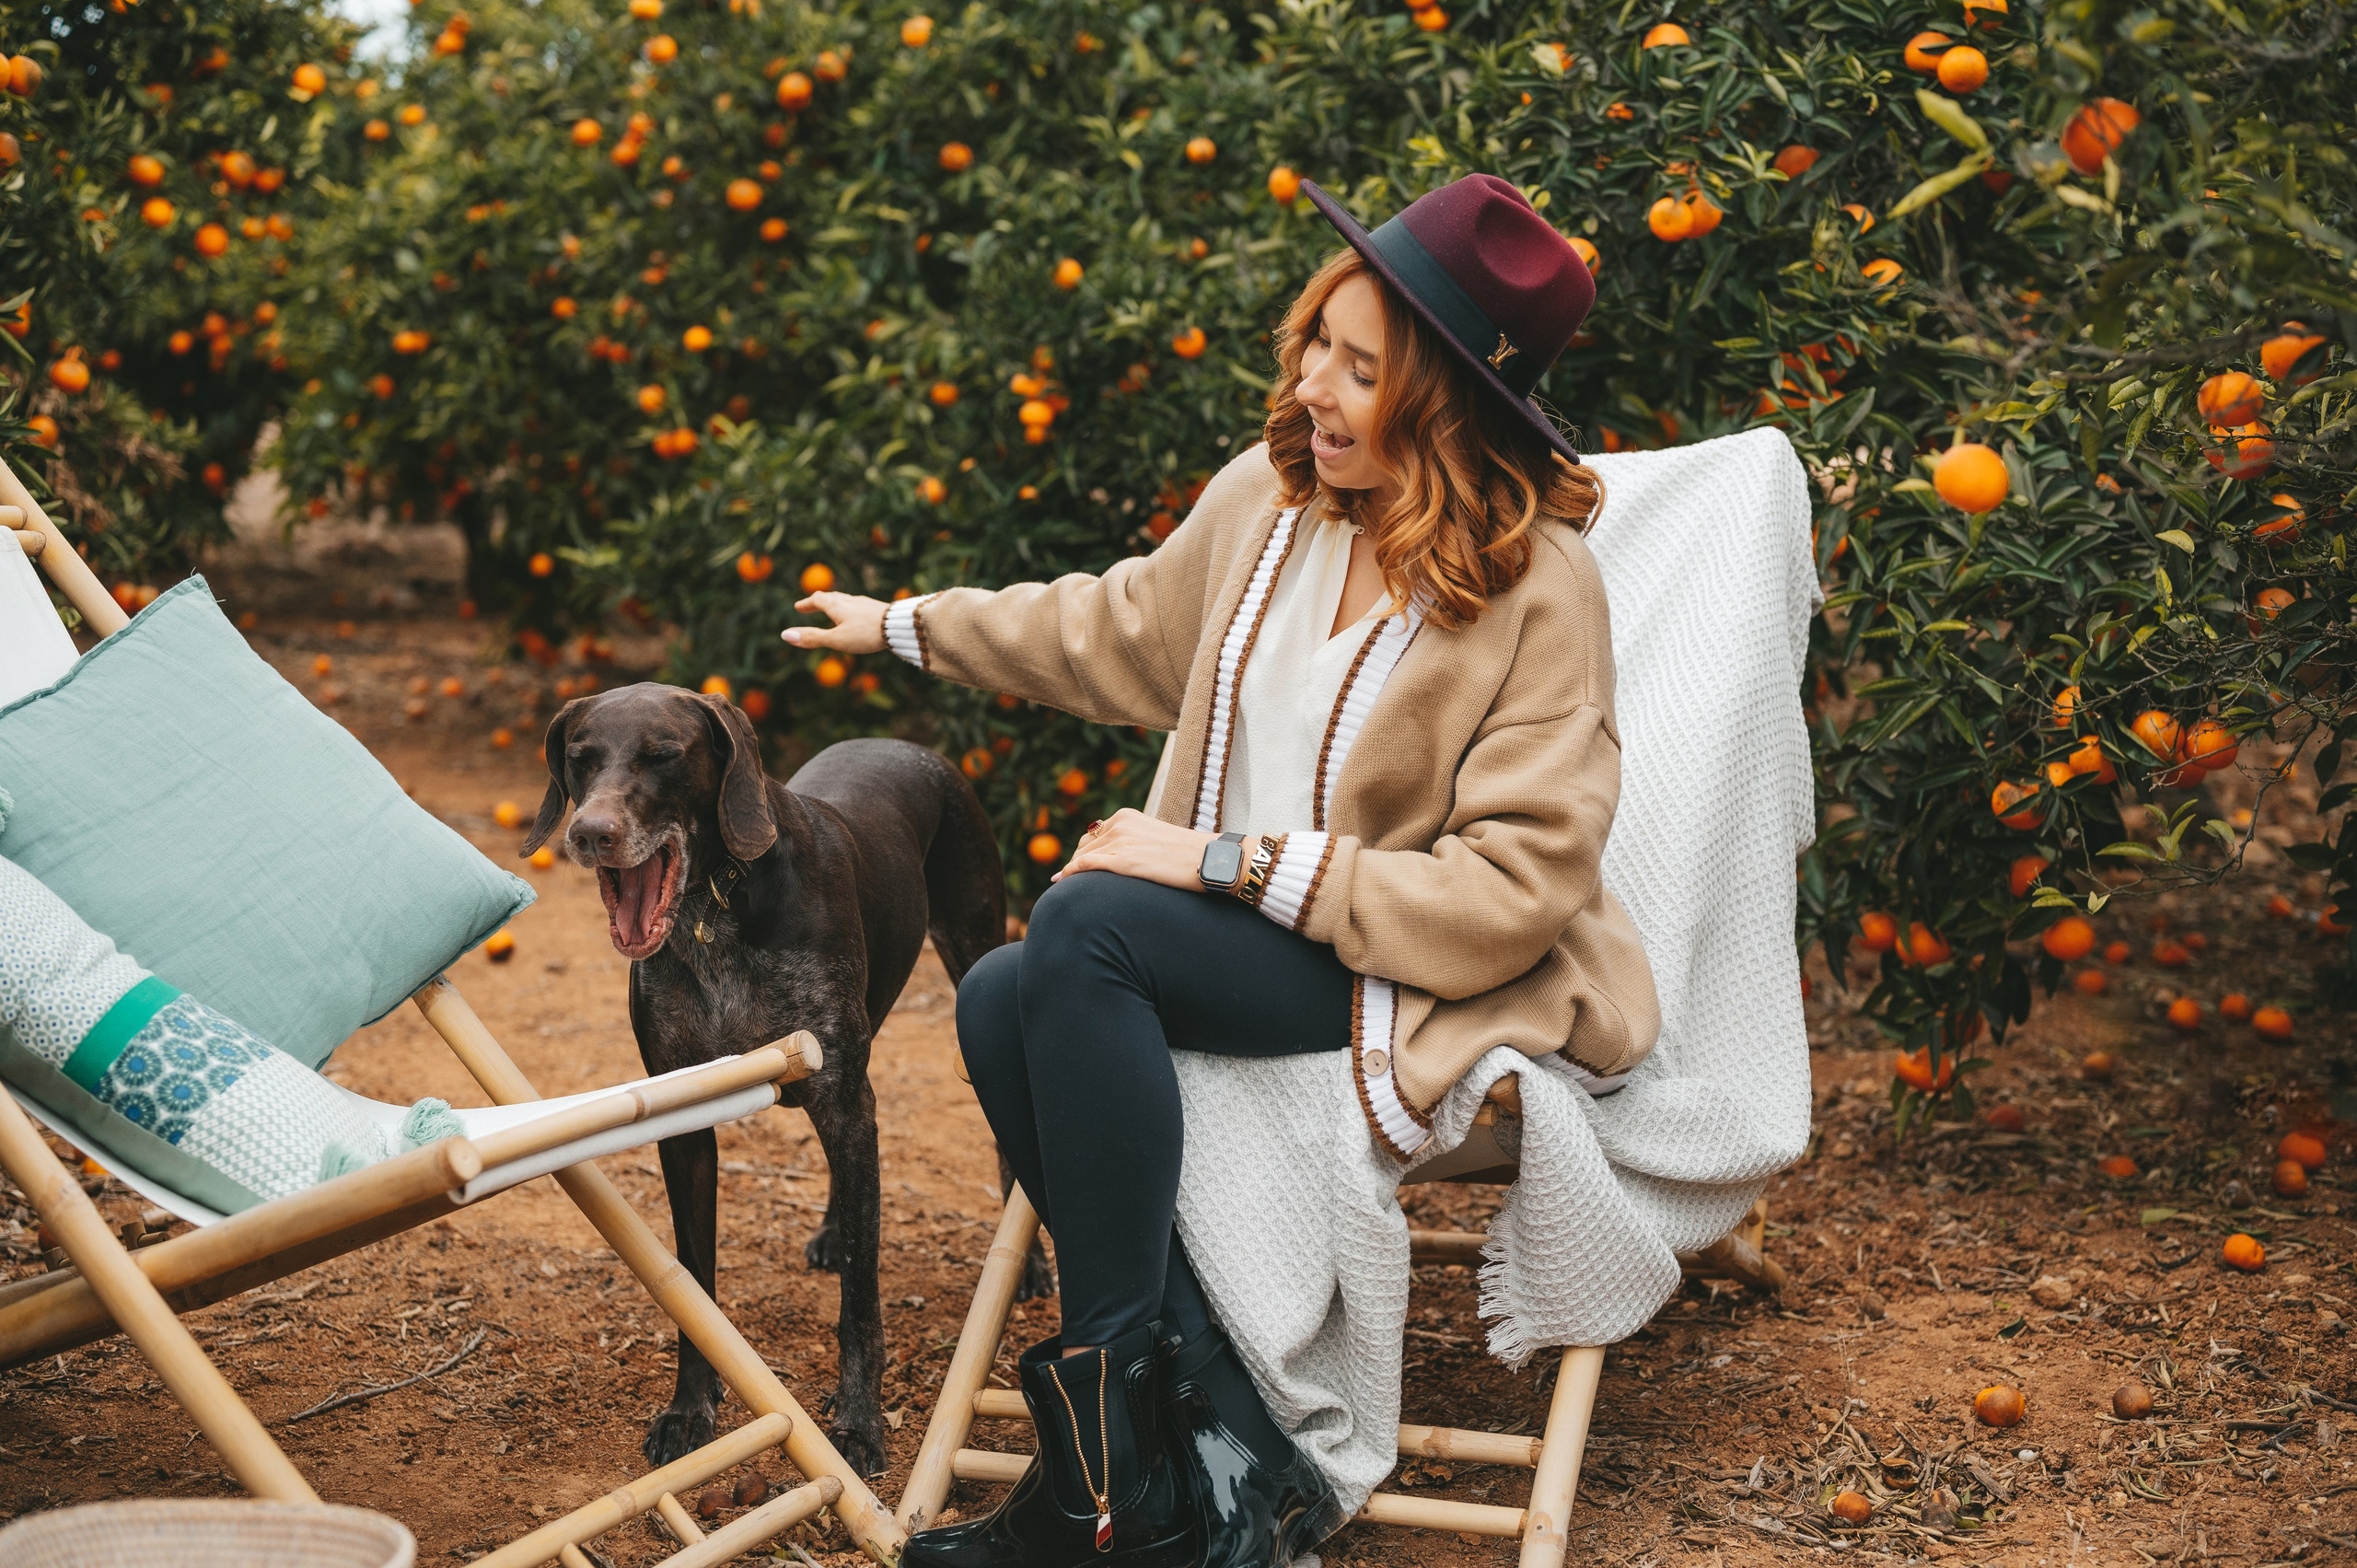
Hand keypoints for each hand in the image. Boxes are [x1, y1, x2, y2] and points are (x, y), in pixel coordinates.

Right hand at [783, 591, 887, 654]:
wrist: (899, 626)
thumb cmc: (866, 633)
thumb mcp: (836, 639)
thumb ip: (812, 638)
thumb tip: (784, 635)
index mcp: (837, 605)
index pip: (817, 600)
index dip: (807, 604)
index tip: (798, 607)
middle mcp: (850, 600)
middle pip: (831, 597)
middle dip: (819, 601)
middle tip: (812, 605)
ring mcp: (865, 603)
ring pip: (846, 600)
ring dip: (835, 603)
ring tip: (833, 607)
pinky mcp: (878, 608)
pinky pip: (860, 606)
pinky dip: (851, 608)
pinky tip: (859, 615)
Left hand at [1055, 808, 1215, 892]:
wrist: (1209, 860)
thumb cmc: (1188, 855)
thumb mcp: (1155, 839)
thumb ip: (1133, 843)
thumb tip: (1121, 859)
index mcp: (1127, 816)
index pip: (1093, 835)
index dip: (1081, 853)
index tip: (1075, 868)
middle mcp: (1120, 824)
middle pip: (1084, 846)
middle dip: (1075, 864)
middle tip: (1065, 880)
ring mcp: (1121, 841)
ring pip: (1082, 857)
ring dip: (1071, 872)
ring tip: (1062, 886)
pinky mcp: (1124, 860)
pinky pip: (1085, 865)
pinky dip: (1070, 873)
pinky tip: (1061, 882)